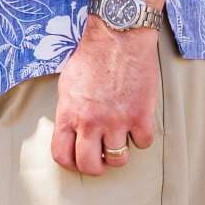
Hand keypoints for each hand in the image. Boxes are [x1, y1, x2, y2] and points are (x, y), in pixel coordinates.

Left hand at [51, 18, 157, 175]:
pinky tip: (137, 123)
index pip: (61, 156)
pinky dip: (141, 137)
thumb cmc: (91, 57)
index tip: (78, 159)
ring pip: (119, 159)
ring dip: (119, 153)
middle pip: (90, 166)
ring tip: (120, 138)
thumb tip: (69, 132)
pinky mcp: (141, 115)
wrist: (119, 38)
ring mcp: (117, 121)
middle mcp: (91, 122)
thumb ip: (68, 111)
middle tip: (102, 157)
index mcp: (69, 113)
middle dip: (96, 167)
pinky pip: (143, 144)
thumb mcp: (66, 84)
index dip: (70, 163)